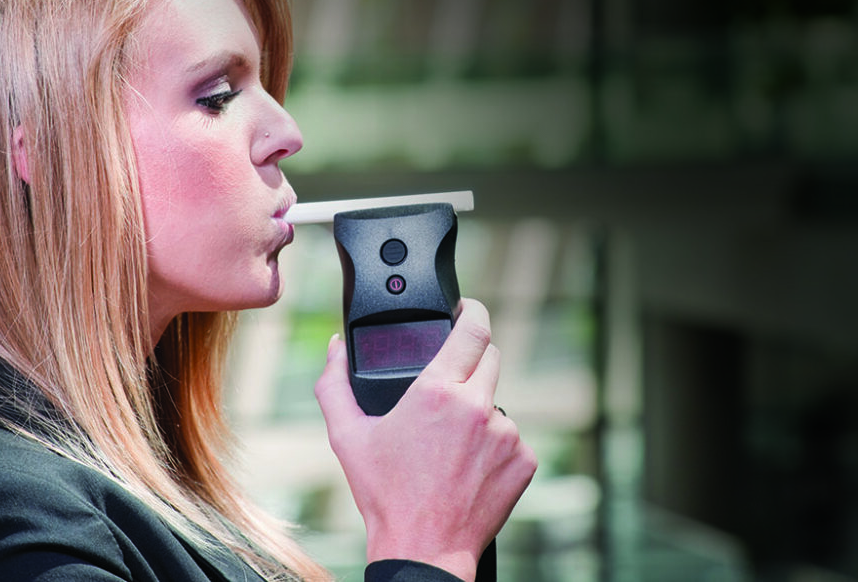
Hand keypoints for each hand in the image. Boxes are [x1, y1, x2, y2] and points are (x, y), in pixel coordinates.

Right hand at [314, 299, 537, 580]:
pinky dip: (495, 444)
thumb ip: (335, 384)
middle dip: (471, 361)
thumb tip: (335, 348)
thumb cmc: (385, 495)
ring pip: (497, 400)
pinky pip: (513, 437)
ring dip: (480, 409)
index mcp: (437, 391)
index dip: (471, 310)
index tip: (467, 309)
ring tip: (451, 441)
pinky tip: (468, 465)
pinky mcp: (523, 460)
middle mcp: (477, 406)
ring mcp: (505, 434)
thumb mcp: (347, 437)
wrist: (423, 549)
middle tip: (449, 383)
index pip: (472, 328)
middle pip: (490, 356)